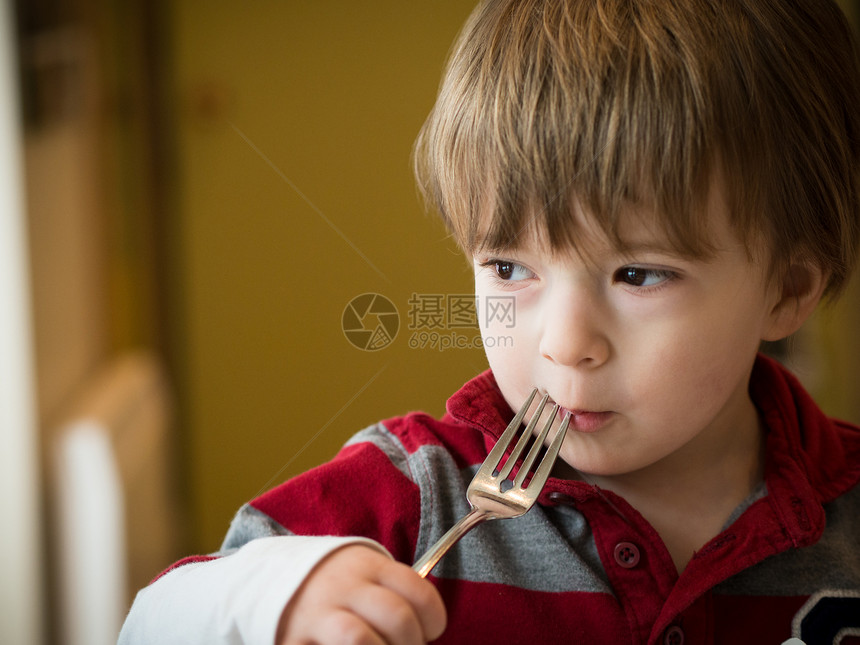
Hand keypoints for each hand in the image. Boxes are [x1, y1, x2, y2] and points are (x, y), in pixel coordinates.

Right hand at [276, 545, 446, 643]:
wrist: (273, 575)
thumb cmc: (338, 586)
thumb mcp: (367, 575)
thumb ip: (396, 597)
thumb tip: (425, 636)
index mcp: (369, 565)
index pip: (418, 591)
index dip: (434, 619)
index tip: (430, 631)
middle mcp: (344, 586)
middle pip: (396, 617)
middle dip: (411, 643)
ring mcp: (317, 613)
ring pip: (359, 639)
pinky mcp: (293, 639)